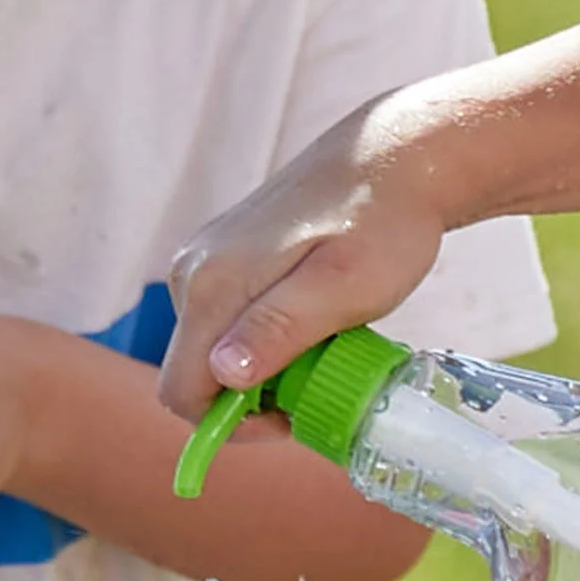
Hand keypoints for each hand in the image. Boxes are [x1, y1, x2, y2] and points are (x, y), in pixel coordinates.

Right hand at [158, 91, 451, 420]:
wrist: (397, 156)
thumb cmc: (383, 222)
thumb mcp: (344, 286)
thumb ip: (280, 329)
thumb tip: (222, 376)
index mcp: (211, 285)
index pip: (182, 392)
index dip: (231, 424)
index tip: (294, 417)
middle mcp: (192, 271)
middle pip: (196, 373)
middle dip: (252, 395)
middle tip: (323, 377)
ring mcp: (207, 259)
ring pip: (216, 346)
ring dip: (265, 365)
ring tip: (329, 340)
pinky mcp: (228, 253)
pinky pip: (231, 317)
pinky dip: (269, 334)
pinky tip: (318, 316)